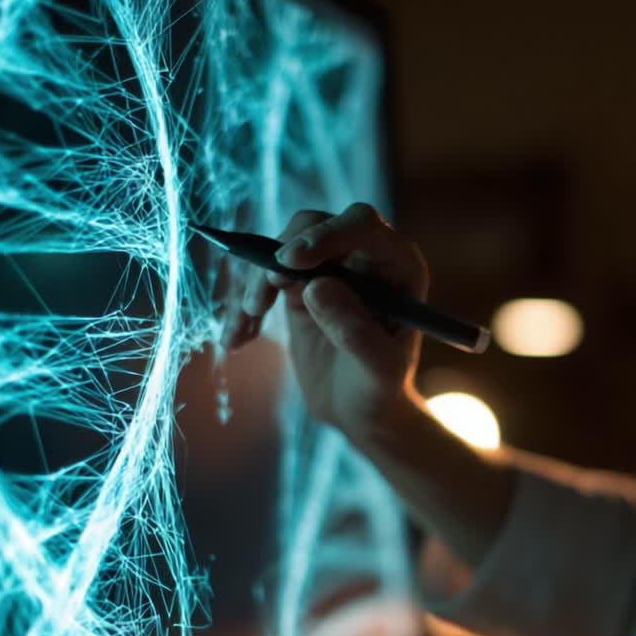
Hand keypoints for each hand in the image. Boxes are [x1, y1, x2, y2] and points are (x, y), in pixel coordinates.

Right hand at [233, 203, 429, 441]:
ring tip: (247, 323)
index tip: (290, 261)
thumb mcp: (379, 369)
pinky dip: (245, 305)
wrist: (361, 410)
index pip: (362, 225)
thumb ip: (355, 331)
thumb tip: (316, 286)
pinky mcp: (299, 286)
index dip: (326, 234)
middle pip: (314, 225)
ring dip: (256, 281)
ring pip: (282, 247)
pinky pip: (263, 277)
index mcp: (398, 264)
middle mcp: (364, 256)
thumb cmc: (382, 389)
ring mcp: (328, 267)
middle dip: (282, 255)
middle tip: (260, 297)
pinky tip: (237, 338)